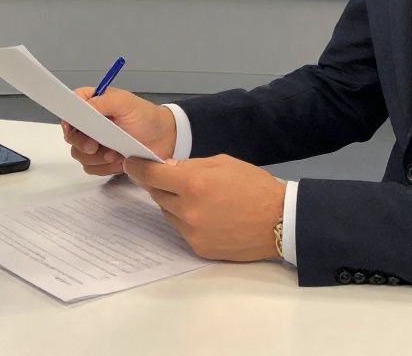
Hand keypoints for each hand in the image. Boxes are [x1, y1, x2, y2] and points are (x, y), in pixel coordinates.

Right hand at [61, 87, 176, 175]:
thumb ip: (101, 102)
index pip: (70, 109)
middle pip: (71, 136)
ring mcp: (96, 143)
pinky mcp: (103, 160)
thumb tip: (81, 108)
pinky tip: (119, 161)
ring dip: (96, 158)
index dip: (67, 119)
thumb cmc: (146, 117)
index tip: (71, 129)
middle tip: (95, 146)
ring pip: (79, 154)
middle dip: (82, 143)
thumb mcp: (125, 103)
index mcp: (94, 104)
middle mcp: (91, 124)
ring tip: (116, 153)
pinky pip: (92, 168)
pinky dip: (104, 167)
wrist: (165, 139)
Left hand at [124, 154, 285, 261]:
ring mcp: (192, 232)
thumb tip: (166, 169)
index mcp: (193, 184)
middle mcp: (187, 211)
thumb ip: (190, 166)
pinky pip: (181, 229)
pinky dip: (187, 219)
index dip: (138, 168)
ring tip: (198, 197)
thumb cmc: (254, 185)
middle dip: (161, 184)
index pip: (151, 175)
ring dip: (174, 203)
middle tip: (174, 179)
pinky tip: (207, 214)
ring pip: (168, 213)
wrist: (279, 220)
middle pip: (157, 195)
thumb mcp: (222, 163)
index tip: (132, 164)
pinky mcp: (198, 248)